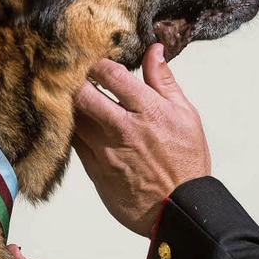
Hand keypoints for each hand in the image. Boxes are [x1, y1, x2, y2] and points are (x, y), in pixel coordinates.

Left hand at [73, 42, 210, 236]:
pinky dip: (73, 129)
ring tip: (74, 98)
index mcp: (148, 111)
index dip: (98, 63)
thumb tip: (155, 49)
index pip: (110, 74)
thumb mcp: (185, 114)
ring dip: (71, 105)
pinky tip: (78, 124)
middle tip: (76, 76)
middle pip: (81, 94)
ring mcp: (105, 151)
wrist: (179, 209)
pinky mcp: (95, 170)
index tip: (96, 62)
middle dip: (75, 81)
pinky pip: (74, 143)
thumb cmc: (187, 161)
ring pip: (73, 118)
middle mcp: (123, 129)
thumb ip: (164, 80)